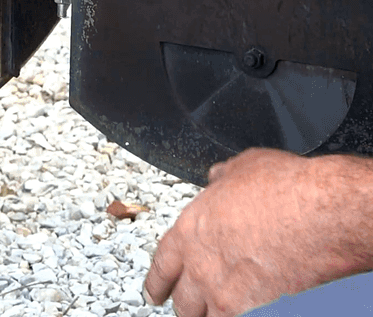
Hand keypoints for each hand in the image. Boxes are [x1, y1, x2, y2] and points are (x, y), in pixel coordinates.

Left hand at [144, 148, 372, 316]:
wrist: (316, 214)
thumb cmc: (283, 189)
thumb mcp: (240, 168)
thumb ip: (222, 179)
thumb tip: (218, 177)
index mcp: (190, 226)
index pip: (162, 261)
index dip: (156, 278)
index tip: (154, 289)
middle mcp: (200, 260)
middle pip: (180, 296)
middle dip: (180, 302)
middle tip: (179, 306)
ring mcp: (224, 286)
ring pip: (201, 314)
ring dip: (202, 314)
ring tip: (203, 315)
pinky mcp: (252, 305)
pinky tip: (235, 316)